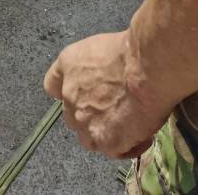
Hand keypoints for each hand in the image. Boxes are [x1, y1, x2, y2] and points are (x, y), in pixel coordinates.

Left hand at [43, 31, 170, 158]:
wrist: (144, 69)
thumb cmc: (128, 50)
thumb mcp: (100, 47)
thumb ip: (93, 66)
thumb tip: (104, 78)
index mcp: (67, 66)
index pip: (53, 85)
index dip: (69, 92)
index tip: (84, 93)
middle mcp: (69, 96)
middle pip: (72, 116)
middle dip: (90, 116)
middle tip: (114, 110)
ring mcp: (84, 122)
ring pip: (90, 138)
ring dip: (105, 134)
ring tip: (129, 126)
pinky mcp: (105, 142)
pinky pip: (115, 151)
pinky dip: (128, 145)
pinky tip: (143, 136)